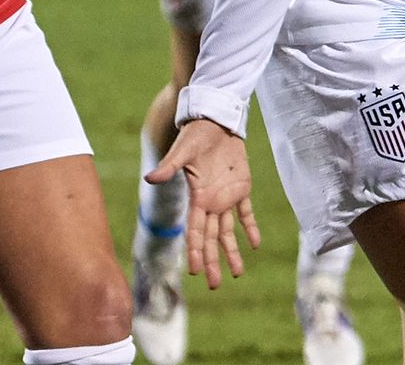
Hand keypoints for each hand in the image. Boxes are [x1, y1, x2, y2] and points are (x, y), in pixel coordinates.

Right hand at [147, 119, 260, 288]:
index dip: (195, 251)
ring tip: (238, 273)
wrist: (215, 121)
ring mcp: (226, 196)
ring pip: (228, 231)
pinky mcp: (241, 187)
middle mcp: (210, 202)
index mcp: (197, 197)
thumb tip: (150, 178)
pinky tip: (254, 244)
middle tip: (215, 284)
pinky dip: (250, 227)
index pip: (195, 231)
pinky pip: (246, 212)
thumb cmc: (195, 134)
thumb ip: (169, 167)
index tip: (194, 271)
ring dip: (232, 251)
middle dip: (212, 261)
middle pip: (211, 238)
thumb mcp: (183, 151)